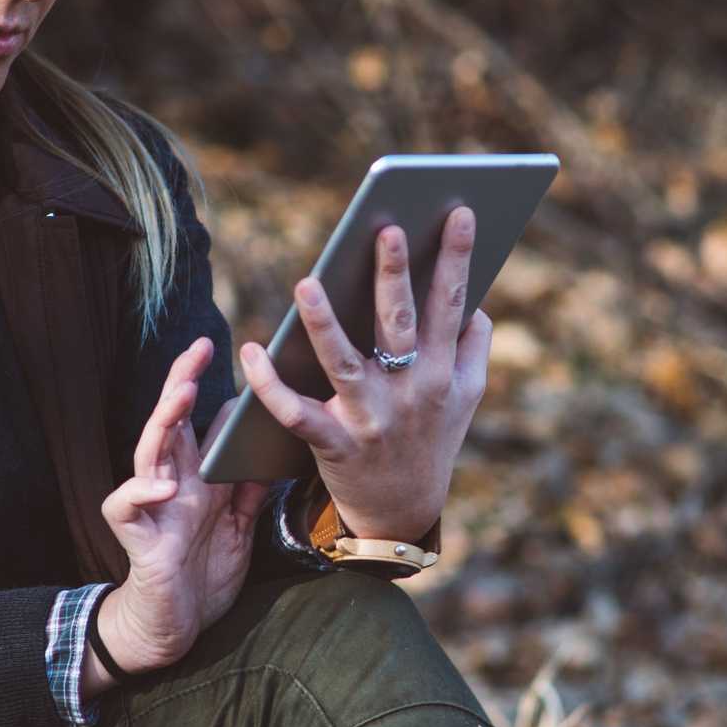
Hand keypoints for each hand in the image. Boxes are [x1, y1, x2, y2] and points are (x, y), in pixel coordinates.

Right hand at [91, 338, 269, 683]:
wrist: (175, 628)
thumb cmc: (202, 576)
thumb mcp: (239, 529)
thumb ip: (248, 491)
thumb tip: (270, 449)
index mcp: (197, 480)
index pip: (201, 425)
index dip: (216, 391)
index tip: (240, 356)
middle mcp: (171, 485)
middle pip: (172, 424)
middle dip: (182, 383)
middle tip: (199, 348)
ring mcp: (150, 506)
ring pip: (148, 452)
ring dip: (164, 422)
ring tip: (183, 395)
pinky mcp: (135, 534)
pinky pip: (125, 505)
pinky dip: (141, 492)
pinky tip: (164, 486)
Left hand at [236, 206, 491, 543]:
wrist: (401, 514)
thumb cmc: (431, 441)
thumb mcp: (465, 399)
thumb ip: (472, 349)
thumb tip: (474, 300)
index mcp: (442, 374)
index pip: (452, 306)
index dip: (458, 259)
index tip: (461, 212)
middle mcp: (409, 393)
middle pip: (401, 325)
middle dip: (395, 277)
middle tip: (386, 229)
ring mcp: (370, 419)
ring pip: (344, 364)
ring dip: (324, 324)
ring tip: (307, 282)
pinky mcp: (333, 445)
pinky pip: (295, 413)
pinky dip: (270, 384)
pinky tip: (251, 349)